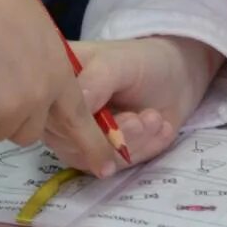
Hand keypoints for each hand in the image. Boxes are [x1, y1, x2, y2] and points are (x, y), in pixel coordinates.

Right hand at [0, 0, 121, 175]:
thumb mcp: (38, 35)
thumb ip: (45, 70)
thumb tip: (40, 98)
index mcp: (61, 74)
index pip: (81, 120)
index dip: (92, 145)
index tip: (107, 167)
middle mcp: (41, 98)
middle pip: (29, 132)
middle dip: (12, 116)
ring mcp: (9, 109)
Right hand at [42, 37, 223, 173]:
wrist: (175, 77)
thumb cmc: (141, 61)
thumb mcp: (119, 63)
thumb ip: (96, 83)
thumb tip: (72, 109)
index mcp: (55, 81)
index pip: (52, 113)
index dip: (79, 123)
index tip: (118, 116)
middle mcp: (60, 111)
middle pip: (68, 142)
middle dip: (111, 136)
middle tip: (143, 120)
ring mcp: (78, 135)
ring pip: (92, 159)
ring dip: (131, 143)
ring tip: (155, 119)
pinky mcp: (99, 154)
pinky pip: (113, 165)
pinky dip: (142, 150)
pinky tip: (160, 128)